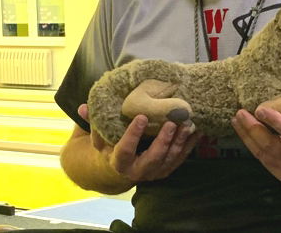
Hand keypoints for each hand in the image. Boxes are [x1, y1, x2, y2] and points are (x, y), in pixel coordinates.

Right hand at [78, 104, 200, 182]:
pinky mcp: (167, 169)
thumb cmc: (109, 146)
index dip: (133, 135)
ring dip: (179, 142)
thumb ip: (92, 122)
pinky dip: (189, 145)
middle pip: (152, 160)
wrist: (120, 167)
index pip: (125, 150)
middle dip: (163, 143)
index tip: (142, 117)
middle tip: (170, 123)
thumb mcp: (98, 136)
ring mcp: (154, 172)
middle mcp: (137, 172)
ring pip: (169, 160)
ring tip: (186, 124)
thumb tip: (83, 107)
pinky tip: (197, 131)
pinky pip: (180, 159)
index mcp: (118, 163)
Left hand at [231, 87, 280, 186]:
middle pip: (271, 145)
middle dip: (253, 128)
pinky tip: (244, 133)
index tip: (261, 109)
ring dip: (247, 136)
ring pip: (263, 153)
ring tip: (236, 120)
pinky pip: (263, 160)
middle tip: (241, 112)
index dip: (276, 121)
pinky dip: (252, 146)